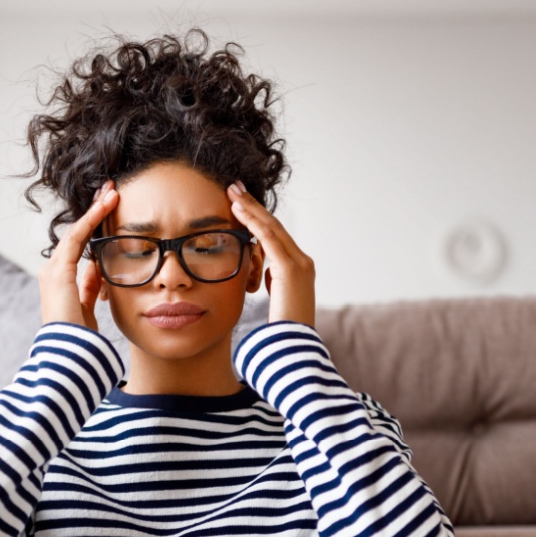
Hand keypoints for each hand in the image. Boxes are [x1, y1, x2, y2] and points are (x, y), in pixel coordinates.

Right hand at [39, 180, 117, 332]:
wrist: (68, 355)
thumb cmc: (78, 339)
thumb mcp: (88, 308)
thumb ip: (90, 288)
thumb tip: (97, 269)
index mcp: (60, 282)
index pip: (79, 247)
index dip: (94, 228)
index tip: (110, 212)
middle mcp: (53, 272)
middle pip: (77, 234)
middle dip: (94, 213)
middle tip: (110, 192)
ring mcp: (53, 270)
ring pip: (77, 230)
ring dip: (95, 210)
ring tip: (112, 192)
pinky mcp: (59, 270)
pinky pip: (77, 237)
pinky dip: (92, 219)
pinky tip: (106, 205)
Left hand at [227, 182, 314, 326]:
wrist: (295, 348)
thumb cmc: (282, 330)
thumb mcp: (277, 299)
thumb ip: (271, 282)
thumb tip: (260, 274)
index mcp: (299, 268)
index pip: (276, 236)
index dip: (258, 218)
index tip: (240, 203)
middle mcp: (303, 261)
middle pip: (274, 225)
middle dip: (253, 205)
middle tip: (234, 187)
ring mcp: (299, 264)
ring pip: (271, 227)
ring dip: (250, 208)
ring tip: (232, 192)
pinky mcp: (290, 270)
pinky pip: (269, 239)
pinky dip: (253, 223)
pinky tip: (238, 211)